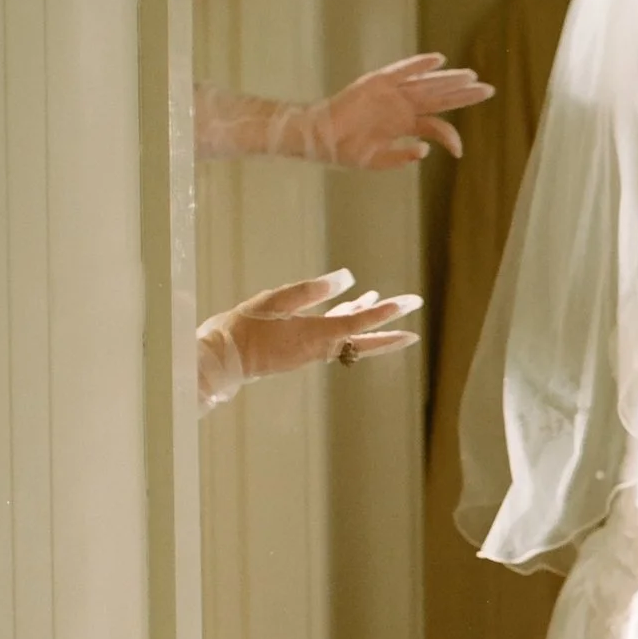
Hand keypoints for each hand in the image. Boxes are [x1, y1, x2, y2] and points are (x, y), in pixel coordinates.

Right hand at [199, 269, 421, 401]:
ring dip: (366, 323)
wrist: (222, 360)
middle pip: (364, 342)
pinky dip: (343, 322)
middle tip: (415, 332)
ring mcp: (310, 351)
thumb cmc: (244, 328)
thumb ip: (313, 290)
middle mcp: (319, 347)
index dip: (387, 311)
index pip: (361, 321)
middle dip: (390, 335)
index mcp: (317, 334)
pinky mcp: (300, 350)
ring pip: (347, 337)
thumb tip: (348, 278)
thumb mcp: (277, 300)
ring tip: (381, 301)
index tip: (411, 303)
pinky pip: (331, 336)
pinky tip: (345, 307)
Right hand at [311, 51, 494, 168]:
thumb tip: (426, 151)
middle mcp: (401, 106)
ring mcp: (391, 92)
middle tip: (489, 90)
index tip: (459, 152)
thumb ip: (402, 157)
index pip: (435, 125)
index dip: (450, 136)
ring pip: (426, 83)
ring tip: (471, 76)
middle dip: (464, 94)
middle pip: (439, 98)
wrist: (320, 138)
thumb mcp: (378, 160)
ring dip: (449, 79)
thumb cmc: (345, 149)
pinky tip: (438, 60)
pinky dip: (419, 65)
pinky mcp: (377, 82)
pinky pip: (402, 71)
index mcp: (404, 124)